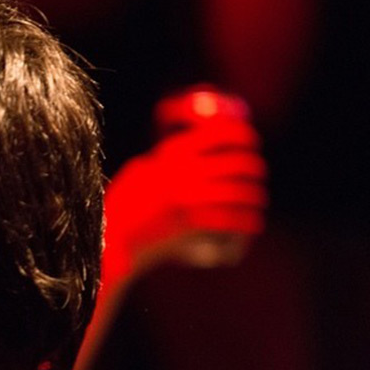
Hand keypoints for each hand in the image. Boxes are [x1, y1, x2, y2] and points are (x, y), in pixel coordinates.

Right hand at [103, 116, 266, 280]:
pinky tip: (252, 223)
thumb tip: (193, 147)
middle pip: (240, 163)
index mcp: (172, 153)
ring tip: (257, 202)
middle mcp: (184, 172)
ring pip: (242, 193)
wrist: (113, 237)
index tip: (250, 142)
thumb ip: (168, 158)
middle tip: (257, 176)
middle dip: (256, 169)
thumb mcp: (142, 170)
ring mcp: (188, 198)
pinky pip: (233, 219)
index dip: (243, 136)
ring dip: (255, 198)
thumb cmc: (124, 205)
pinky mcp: (191, 224)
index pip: (222, 132)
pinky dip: (248, 222)